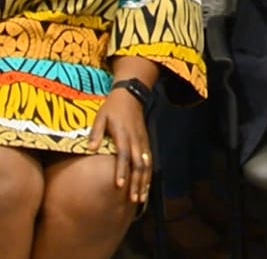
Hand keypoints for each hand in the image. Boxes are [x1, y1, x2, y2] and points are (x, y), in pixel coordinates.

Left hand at [87, 88, 151, 203]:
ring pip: (146, 164)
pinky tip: (146, 187)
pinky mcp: (145, 142)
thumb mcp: (100, 116)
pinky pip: (149, 161)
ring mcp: (142, 141)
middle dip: (136, 182)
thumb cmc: (112, 107)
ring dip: (144, 182)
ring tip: (141, 199)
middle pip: (138, 164)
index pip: (123, 155)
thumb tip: (90, 149)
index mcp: (123, 134)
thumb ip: (96, 133)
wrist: (131, 95)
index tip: (119, 186)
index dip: (122, 170)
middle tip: (133, 199)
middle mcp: (135, 140)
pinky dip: (148, 175)